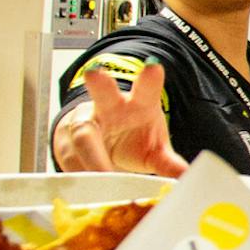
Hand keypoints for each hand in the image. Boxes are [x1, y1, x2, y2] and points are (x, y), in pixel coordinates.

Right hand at [53, 64, 187, 176]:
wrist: (103, 145)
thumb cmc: (133, 141)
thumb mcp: (155, 150)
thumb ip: (168, 162)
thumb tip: (185, 174)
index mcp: (137, 105)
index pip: (146, 90)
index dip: (150, 79)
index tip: (153, 67)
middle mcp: (107, 108)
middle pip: (103, 93)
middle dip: (100, 83)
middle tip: (96, 73)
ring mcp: (82, 123)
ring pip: (82, 134)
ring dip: (91, 154)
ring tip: (105, 173)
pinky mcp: (65, 143)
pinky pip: (70, 157)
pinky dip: (80, 171)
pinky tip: (88, 183)